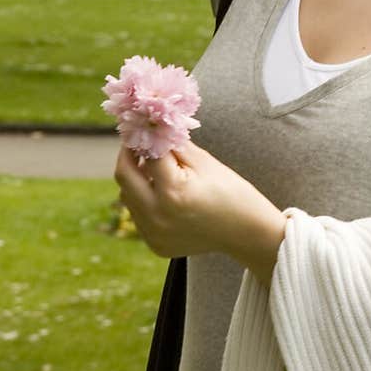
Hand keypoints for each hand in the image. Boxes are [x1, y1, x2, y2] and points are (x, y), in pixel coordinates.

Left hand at [114, 140, 287, 284]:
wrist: (246, 232)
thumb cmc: (230, 191)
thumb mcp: (203, 161)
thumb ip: (173, 143)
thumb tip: (152, 125)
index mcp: (172, 192)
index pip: (147, 153)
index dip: (146, 136)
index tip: (144, 125)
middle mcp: (157, 216)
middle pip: (124, 176)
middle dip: (129, 154)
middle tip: (137, 141)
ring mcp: (154, 234)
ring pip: (128, 197)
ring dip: (136, 179)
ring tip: (155, 168)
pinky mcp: (155, 245)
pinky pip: (138, 215)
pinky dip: (145, 200)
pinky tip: (164, 194)